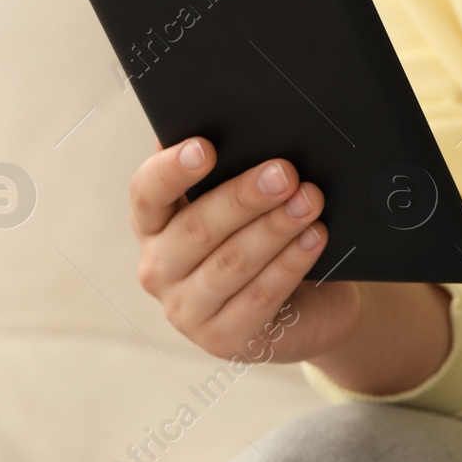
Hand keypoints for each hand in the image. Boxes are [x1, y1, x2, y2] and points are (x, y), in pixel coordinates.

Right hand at [131, 138, 455, 393]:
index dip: (172, 169)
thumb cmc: (264, 235)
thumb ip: (228, 168)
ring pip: (230, 263)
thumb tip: (233, 121)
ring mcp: (185, 310)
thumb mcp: (243, 203)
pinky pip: (258, 298)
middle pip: (197, 227)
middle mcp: (158, 268)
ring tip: (309, 200)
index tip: (205, 147)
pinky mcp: (221, 340)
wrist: (309, 303)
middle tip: (285, 171)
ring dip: (274, 228)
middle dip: (244, 196)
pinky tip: (314, 238)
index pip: (147, 192)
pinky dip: (290, 264)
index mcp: (153, 224)